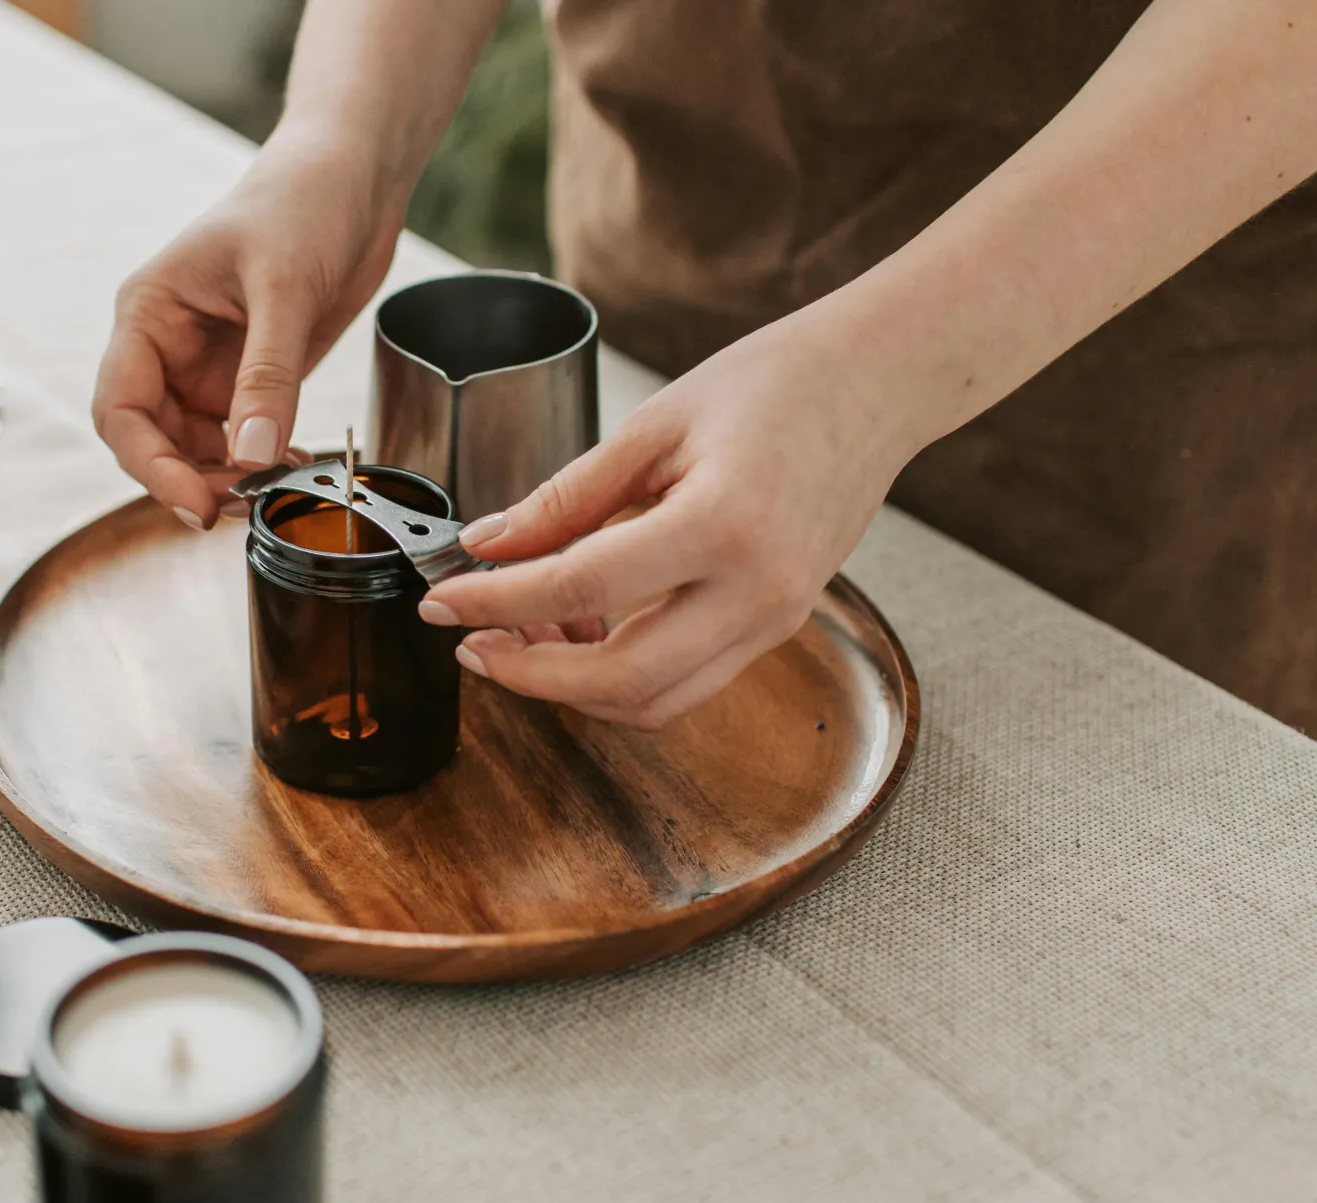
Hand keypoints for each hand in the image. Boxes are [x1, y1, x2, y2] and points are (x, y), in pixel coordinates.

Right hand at [92, 138, 403, 527]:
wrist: (353, 178)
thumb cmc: (303, 202)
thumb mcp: (286, 287)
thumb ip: (268, 375)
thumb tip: (252, 455)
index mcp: (149, 313)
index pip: (121, 409)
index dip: (149, 465)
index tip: (195, 503)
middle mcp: (169, 346)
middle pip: (154, 441)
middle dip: (193, 479)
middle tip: (246, 505)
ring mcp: (210, 366)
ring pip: (197, 449)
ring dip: (230, 478)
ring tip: (280, 488)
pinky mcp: (252, 377)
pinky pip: (242, 438)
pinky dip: (262, 462)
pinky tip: (295, 467)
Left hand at [418, 314, 920, 728]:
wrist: (879, 383)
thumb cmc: (778, 383)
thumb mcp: (656, 423)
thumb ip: (569, 496)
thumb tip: (490, 545)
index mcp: (723, 525)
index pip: (580, 588)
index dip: (497, 601)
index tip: (441, 599)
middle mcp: (758, 591)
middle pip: (620, 680)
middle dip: (528, 675)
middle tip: (469, 641)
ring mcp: (776, 619)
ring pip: (654, 701)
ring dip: (573, 688)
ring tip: (518, 638)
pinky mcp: (779, 627)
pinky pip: (688, 682)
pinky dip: (621, 676)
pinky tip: (579, 633)